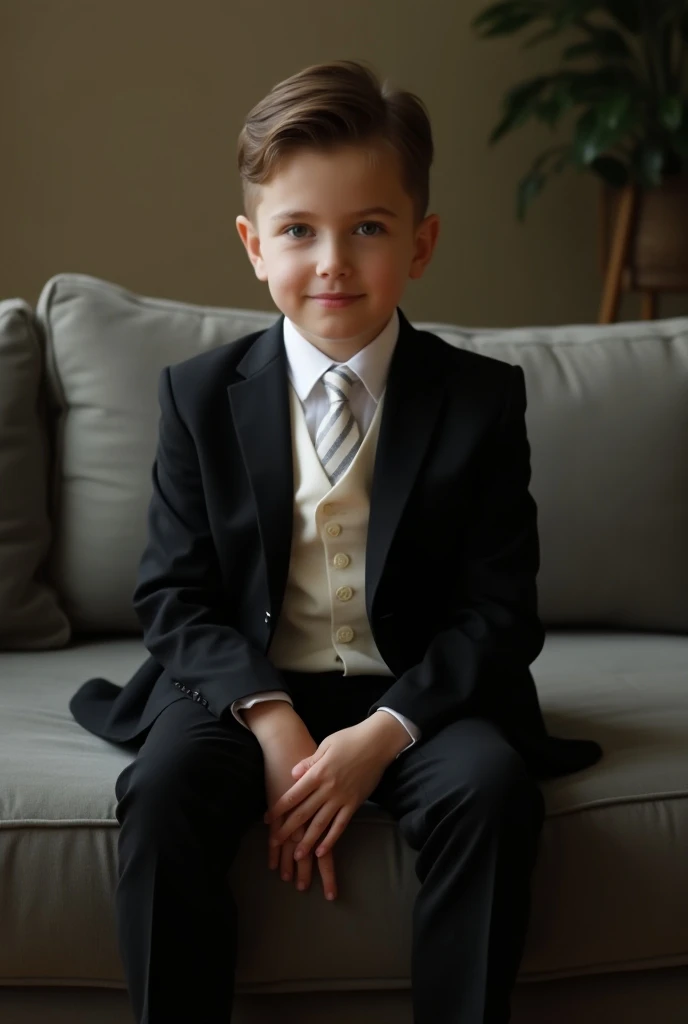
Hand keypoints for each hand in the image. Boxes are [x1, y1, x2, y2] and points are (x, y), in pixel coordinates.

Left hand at [258, 713, 338, 901]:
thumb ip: (309, 761)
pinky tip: (321, 851)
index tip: (267, 819)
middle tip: (275, 843)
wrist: (378, 742)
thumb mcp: (326, 744)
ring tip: (297, 856)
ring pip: (320, 824)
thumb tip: (292, 774)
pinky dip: (331, 839)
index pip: (293, 795)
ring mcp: (342, 798)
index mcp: (318, 773)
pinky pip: (341, 825)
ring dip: (307, 841)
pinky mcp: (355, 804)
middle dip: (287, 830)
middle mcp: (328, 789)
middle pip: (303, 813)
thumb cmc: (350, 739)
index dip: (279, 808)